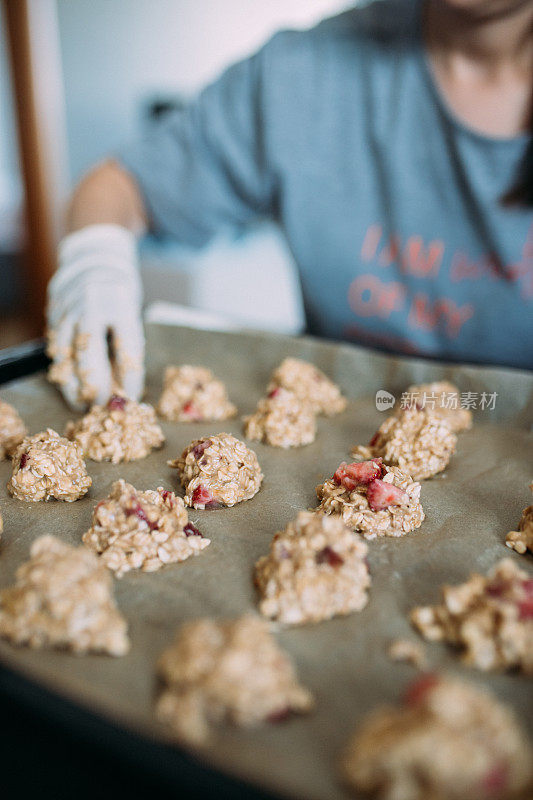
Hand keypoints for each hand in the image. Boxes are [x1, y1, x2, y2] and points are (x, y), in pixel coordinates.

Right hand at [46, 224, 144, 409]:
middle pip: (90, 356)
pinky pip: (55, 347)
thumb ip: (127, 349)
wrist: (94, 260)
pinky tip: (69, 384)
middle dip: (96, 388)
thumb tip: (125, 390)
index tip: (130, 398)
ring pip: (66, 356)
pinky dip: (62, 369)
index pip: (127, 350)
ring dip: (73, 385)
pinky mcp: (53, 312)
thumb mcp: (132, 316)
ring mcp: (69, 308)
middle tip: (101, 407)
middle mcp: (92, 304)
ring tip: (81, 404)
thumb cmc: (120, 297)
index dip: (129, 379)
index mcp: (122, 304)